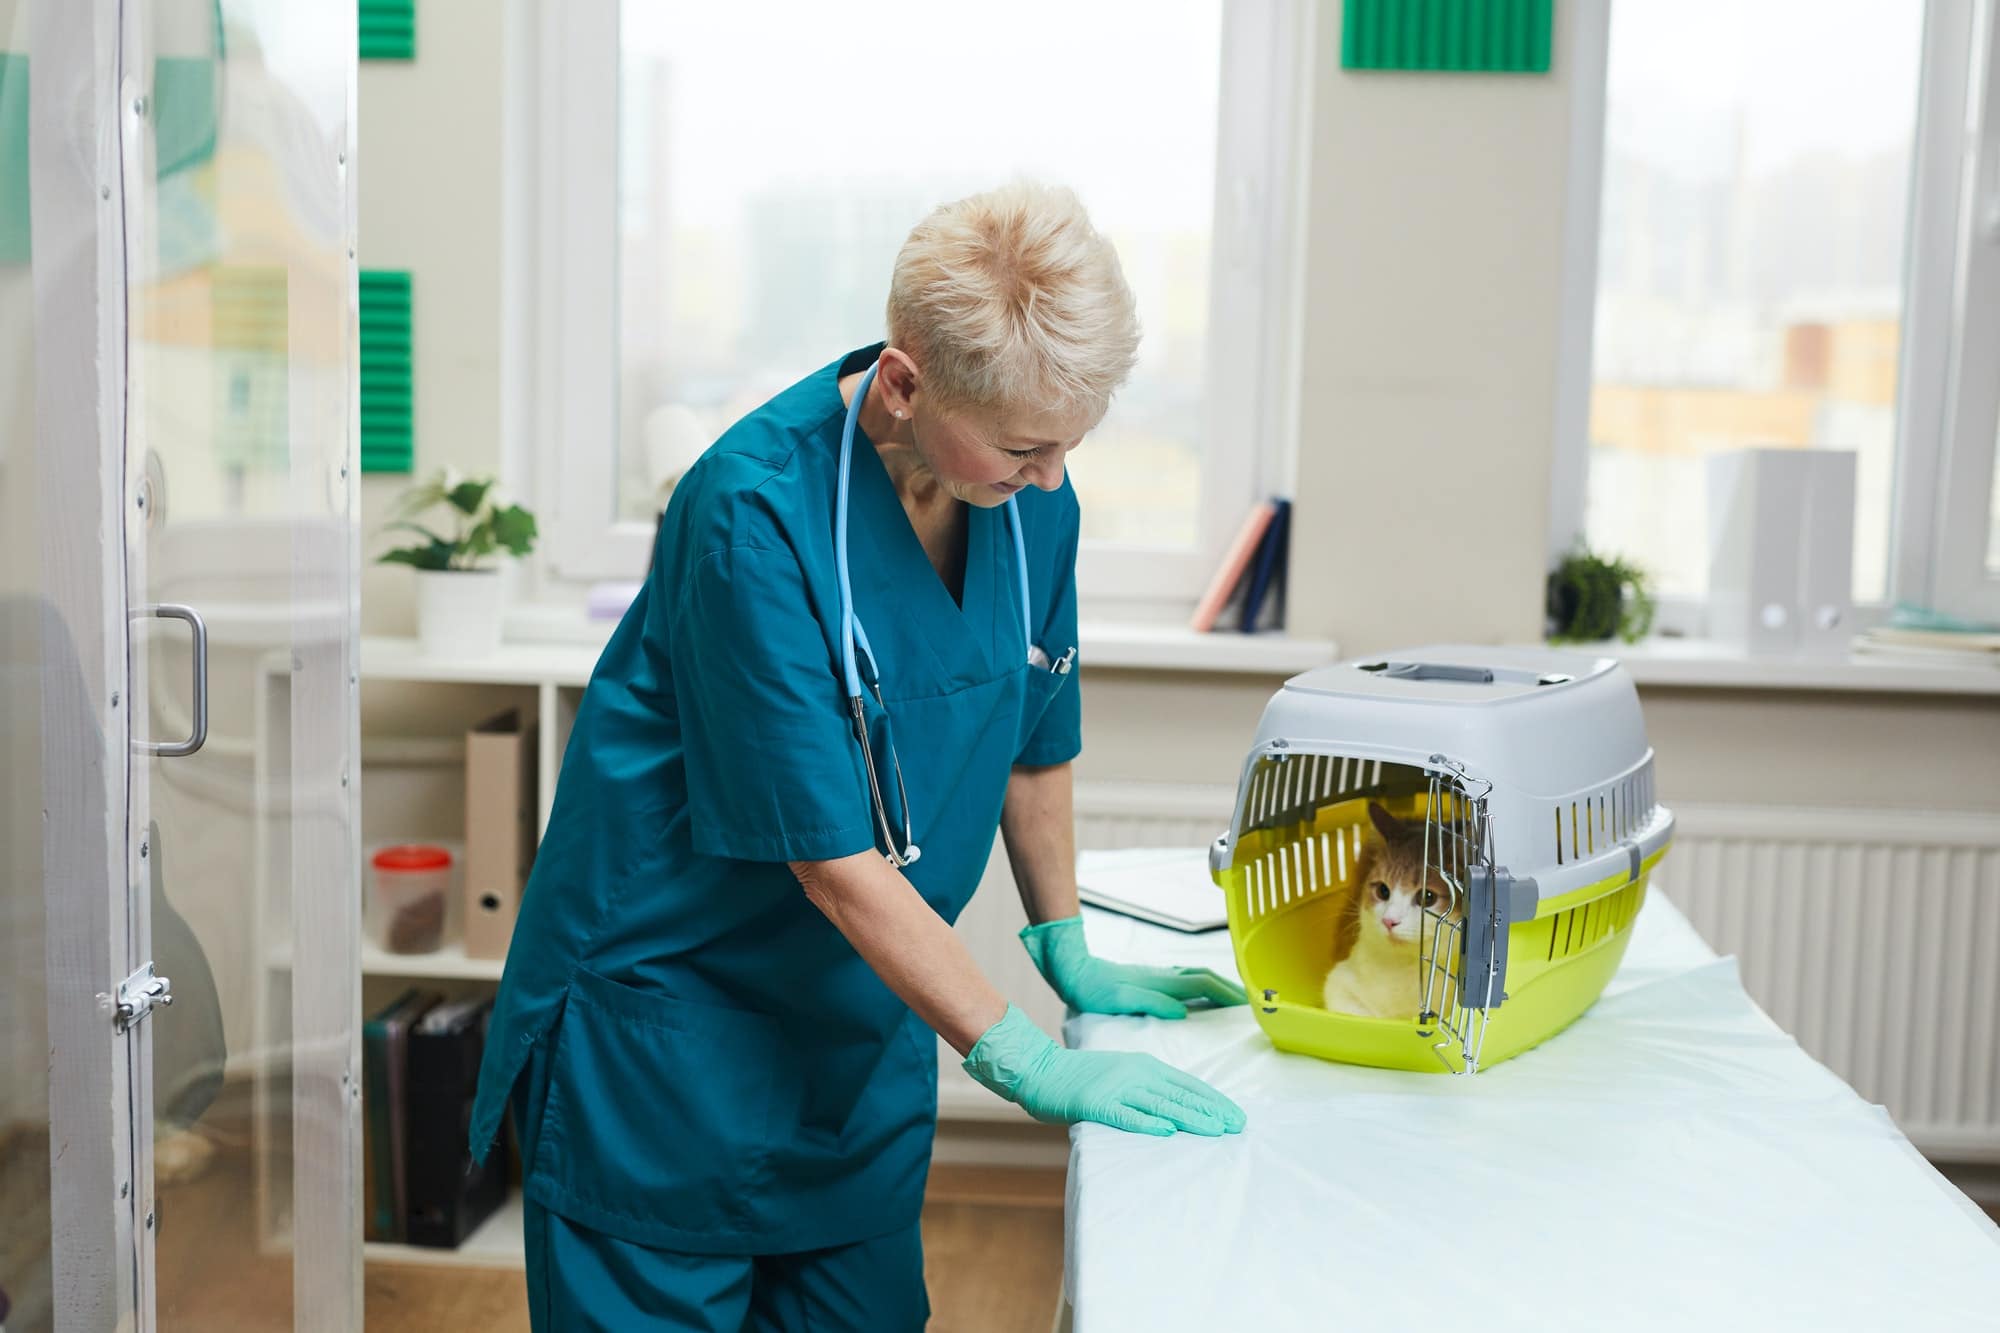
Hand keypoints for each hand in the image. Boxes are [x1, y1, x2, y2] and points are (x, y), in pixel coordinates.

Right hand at [963, 1005, 1245, 1136]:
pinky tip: (1167, 1132)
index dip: (1212, 1100)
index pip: (1186, 1084)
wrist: (1041, 1069)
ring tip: (1215, 1130)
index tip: (1235, 1115)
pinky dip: (1147, 1123)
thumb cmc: (1081, 1076)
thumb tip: (1178, 1108)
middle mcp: (1135, 1073)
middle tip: (1238, 1126)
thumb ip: (1148, 1087)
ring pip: (1160, 1105)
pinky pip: (1125, 1115)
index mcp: (1144, 1065)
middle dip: (1211, 1111)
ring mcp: (1115, 1088)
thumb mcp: (1122, 1073)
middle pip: (1179, 1094)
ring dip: (1190, 1118)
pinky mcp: (1096, 1103)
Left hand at [1021, 916, 1247, 1017]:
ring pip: (1197, 975)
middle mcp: (1164, 976)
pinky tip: (1199, 993)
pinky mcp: (1150, 978)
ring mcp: (1158, 975)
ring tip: (1232, 998)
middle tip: (1250, 1002)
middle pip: (1206, 977)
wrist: (1073, 970)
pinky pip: (1186, 979)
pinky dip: (1202, 984)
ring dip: (1218, 984)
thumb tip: (1183, 1012)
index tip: (1248, 1005)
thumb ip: (1152, 1003)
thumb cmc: (1093, 989)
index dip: (1227, 994)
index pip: (1204, 985)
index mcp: (1161, 983)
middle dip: (1230, 988)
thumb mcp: (1120, 1000)